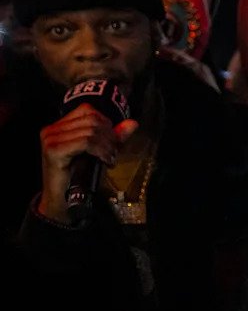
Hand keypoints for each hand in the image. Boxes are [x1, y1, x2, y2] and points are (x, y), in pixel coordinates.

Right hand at [37, 103, 138, 224]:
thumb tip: (133, 123)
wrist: (61, 200)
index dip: (106, 124)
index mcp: (59, 126)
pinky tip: (105, 161)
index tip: (113, 142)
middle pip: (92, 119)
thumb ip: (113, 136)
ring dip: (107, 146)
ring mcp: (51, 139)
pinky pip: (85, 142)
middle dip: (110, 136)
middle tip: (113, 153)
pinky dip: (100, 150)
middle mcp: (52, 129)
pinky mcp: (53, 151)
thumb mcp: (99, 152)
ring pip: (91, 131)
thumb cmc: (79, 176)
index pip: (88, 110)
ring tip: (109, 159)